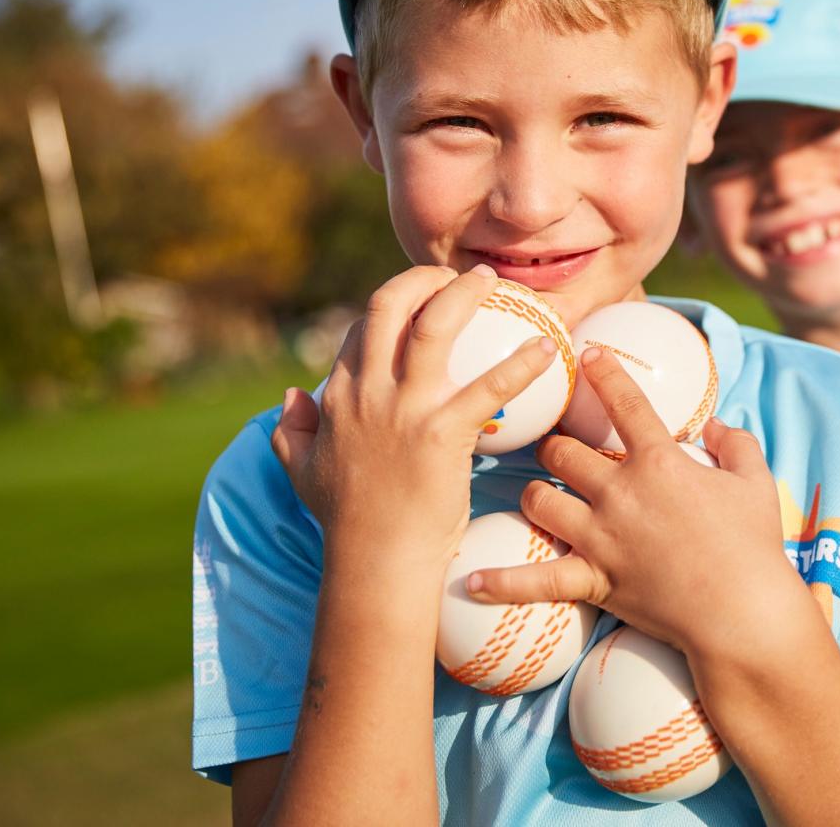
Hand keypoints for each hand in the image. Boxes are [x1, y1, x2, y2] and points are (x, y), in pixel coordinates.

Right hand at [270, 264, 560, 574]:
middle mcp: (367, 392)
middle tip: (460, 277)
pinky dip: (521, 363)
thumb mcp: (303, 471)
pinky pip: (488, 385)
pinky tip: (547, 350)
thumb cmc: (347, 522)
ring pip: (434, 326)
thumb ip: (291, 430)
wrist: (376, 562)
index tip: (421, 300)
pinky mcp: (441, 432)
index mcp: (337, 397)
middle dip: (423, 278)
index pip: (362, 330)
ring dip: (466, 294)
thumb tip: (292, 395)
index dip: (392, 306)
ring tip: (497, 283)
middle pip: (390, 306)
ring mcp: (404, 408)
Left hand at [465, 347, 800, 659]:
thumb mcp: (756, 482)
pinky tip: (470, 581)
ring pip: (540, 500)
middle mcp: (621, 492)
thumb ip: (736, 445)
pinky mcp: (593, 580)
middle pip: (564, 452)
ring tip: (539, 495)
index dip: (604, 373)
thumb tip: (717, 425)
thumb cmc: (754, 547)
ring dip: (535, 493)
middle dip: (555, 444)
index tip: (587, 354)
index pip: (625, 403)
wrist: (742, 614)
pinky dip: (501, 582)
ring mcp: (601, 537)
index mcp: (660, 462)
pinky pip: (536, 580)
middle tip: (557, 447)